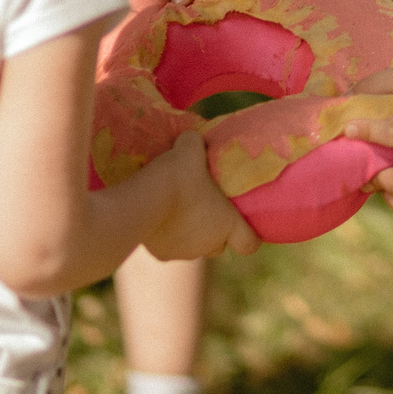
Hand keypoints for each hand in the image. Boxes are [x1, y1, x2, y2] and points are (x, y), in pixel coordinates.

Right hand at [143, 134, 259, 260]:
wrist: (143, 200)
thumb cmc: (179, 175)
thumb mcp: (191, 147)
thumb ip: (197, 145)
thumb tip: (193, 140)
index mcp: (226, 224)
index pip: (249, 243)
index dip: (248, 233)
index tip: (241, 220)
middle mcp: (208, 245)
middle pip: (218, 244)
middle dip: (213, 230)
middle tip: (203, 206)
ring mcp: (183, 253)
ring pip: (191, 246)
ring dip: (187, 231)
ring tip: (175, 207)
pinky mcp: (160, 254)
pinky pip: (167, 246)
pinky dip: (165, 234)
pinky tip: (156, 214)